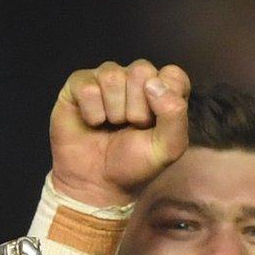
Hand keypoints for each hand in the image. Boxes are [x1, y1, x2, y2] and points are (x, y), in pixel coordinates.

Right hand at [49, 60, 190, 206]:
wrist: (97, 183)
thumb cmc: (134, 164)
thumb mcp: (167, 148)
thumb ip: (175, 115)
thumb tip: (154, 83)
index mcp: (161, 90)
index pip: (172, 74)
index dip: (164, 100)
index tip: (154, 124)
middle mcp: (134, 80)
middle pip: (141, 70)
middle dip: (136, 107)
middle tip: (130, 127)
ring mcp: (105, 79)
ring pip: (112, 76)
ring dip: (113, 111)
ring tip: (111, 126)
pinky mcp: (79, 85)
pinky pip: (88, 87)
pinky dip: (92, 113)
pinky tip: (93, 123)